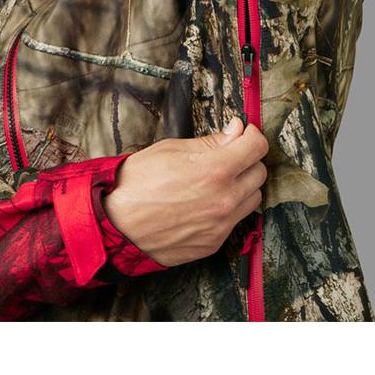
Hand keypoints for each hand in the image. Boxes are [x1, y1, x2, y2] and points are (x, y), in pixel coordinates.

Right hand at [102, 117, 267, 267]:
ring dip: (241, 186)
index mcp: (215, 170)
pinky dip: (227, 209)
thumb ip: (211, 142)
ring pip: (252, 199)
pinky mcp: (214, 243)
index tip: (243, 134)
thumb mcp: (171, 149)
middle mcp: (225, 200)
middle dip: (246, 160)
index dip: (251, 135)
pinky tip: (204, 203)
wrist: (115, 224)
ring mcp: (221, 225)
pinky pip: (234, 221)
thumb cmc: (136, 183)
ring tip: (215, 181)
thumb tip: (236, 131)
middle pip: (259, 173)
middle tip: (227, 156)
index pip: (257, 147)